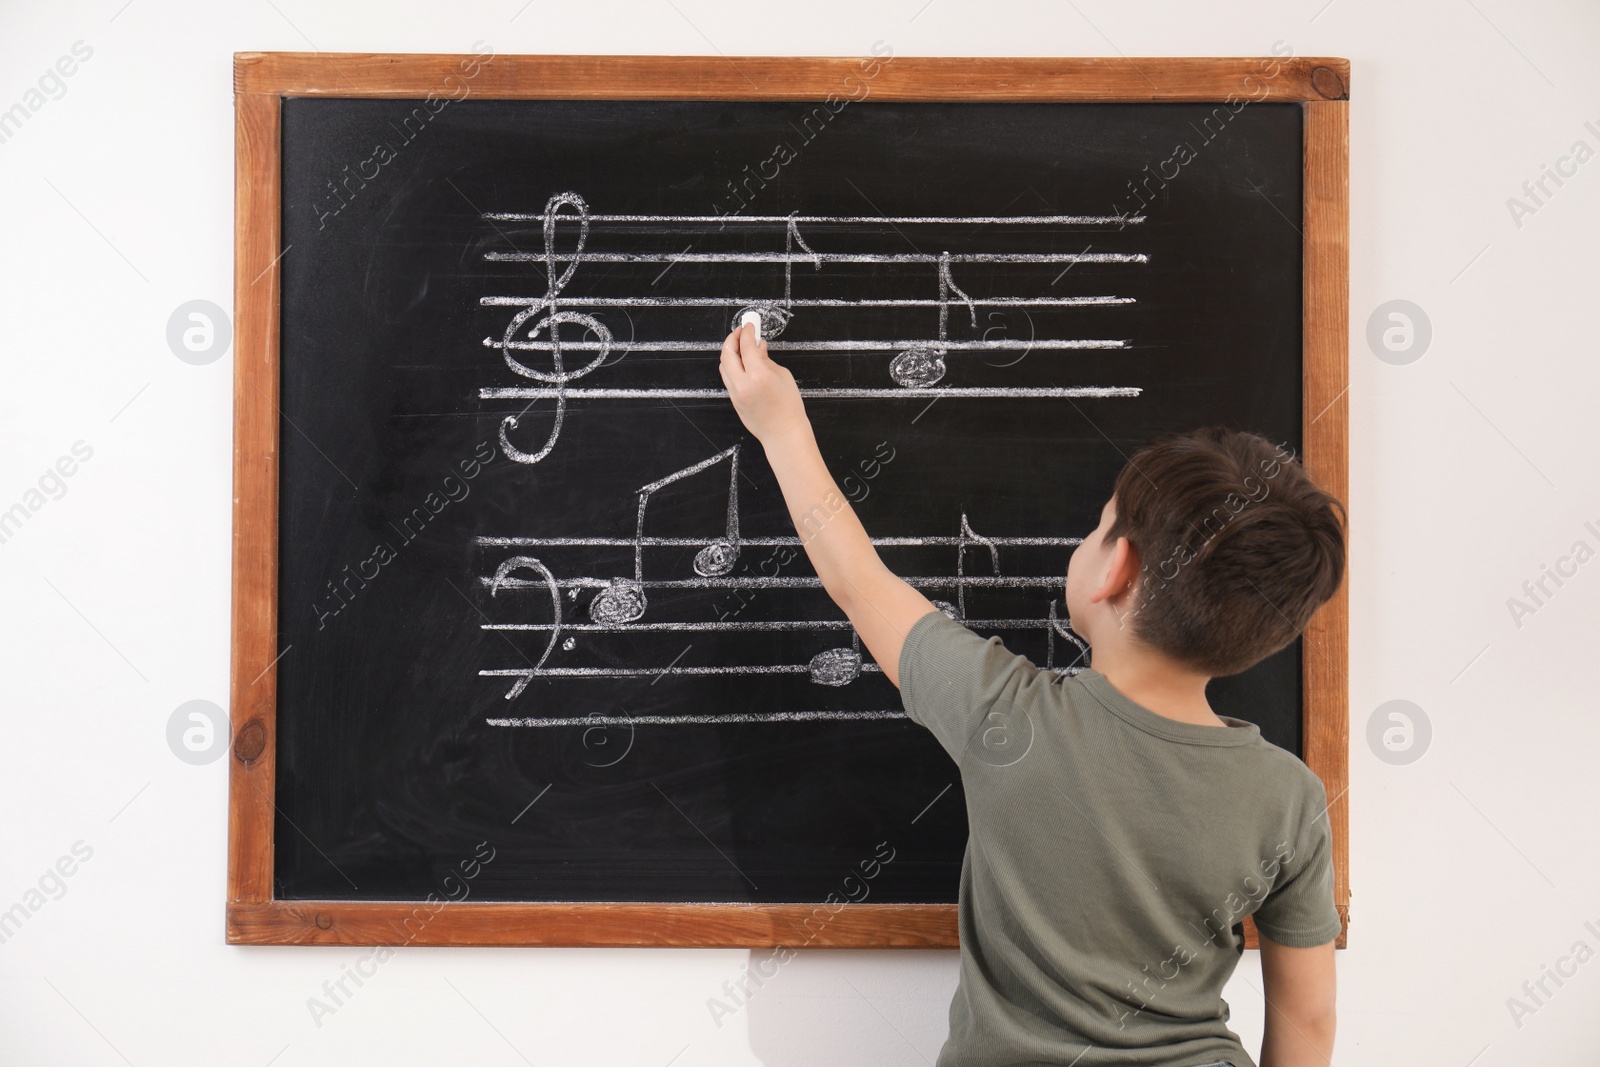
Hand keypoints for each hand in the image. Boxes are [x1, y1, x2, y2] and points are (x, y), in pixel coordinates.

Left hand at [719, 322, 808, 444]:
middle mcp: (743, 384)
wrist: (783, 433)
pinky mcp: (733, 400)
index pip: (746, 346)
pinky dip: (732, 366)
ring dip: (730, 353)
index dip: (747, 332)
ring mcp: (735, 393)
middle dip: (732, 339)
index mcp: (759, 375)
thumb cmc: (789, 407)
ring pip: (724, 366)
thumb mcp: (783, 376)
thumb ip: (766, 359)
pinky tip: (741, 362)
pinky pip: (727, 378)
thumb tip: (758, 347)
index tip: (749, 326)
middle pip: (728, 354)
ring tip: (740, 346)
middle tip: (740, 332)